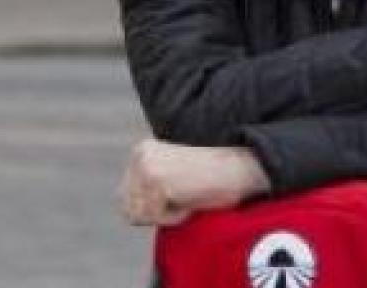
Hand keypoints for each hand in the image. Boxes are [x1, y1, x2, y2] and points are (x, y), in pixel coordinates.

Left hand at [117, 138, 268, 226]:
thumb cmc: (213, 178)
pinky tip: (193, 198)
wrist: (240, 168)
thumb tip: (128, 212)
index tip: (180, 193)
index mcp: (142, 151)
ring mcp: (147, 168)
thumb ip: (147, 187)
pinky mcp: (158, 181)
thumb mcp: (172, 175)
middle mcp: (140, 156)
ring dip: (167, 215)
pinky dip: (176, 216)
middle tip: (186, 195)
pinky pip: (157, 217)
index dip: (154, 208)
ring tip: (189, 196)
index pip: (125, 199)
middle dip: (157, 212)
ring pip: (140, 215)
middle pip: (129, 209)